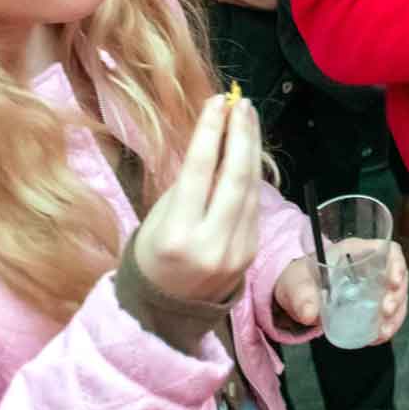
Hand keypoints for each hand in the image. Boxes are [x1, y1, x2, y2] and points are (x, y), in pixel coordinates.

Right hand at [131, 92, 261, 302]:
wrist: (167, 307)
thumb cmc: (154, 252)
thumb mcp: (160, 216)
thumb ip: (190, 183)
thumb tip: (217, 138)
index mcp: (177, 235)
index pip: (199, 172)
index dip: (210, 132)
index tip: (217, 102)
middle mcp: (210, 244)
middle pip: (234, 178)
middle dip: (240, 135)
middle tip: (240, 103)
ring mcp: (236, 251)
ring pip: (250, 189)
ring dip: (251, 149)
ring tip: (248, 116)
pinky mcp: (251, 252)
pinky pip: (254, 205)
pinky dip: (252, 174)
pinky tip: (249, 149)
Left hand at [272, 238, 408, 344]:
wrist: (295, 296)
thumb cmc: (298, 280)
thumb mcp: (296, 285)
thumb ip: (302, 297)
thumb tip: (310, 314)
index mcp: (357, 253)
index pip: (388, 251)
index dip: (397, 264)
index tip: (394, 282)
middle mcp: (371, 269)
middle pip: (398, 277)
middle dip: (398, 296)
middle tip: (386, 311)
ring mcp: (373, 288)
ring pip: (397, 298)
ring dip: (396, 315)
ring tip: (383, 331)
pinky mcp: (371, 306)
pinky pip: (387, 315)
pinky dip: (387, 326)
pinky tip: (378, 337)